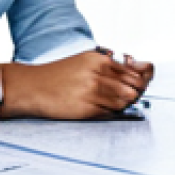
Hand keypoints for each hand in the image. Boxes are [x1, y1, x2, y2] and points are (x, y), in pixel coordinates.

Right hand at [3, 50, 153, 119]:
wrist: (32, 87)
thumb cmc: (59, 75)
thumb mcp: (85, 61)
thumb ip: (110, 66)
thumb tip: (138, 72)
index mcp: (100, 60)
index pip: (136, 73)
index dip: (142, 81)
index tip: (140, 85)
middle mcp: (99, 74)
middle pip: (135, 88)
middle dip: (136, 94)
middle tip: (127, 97)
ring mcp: (93, 92)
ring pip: (125, 102)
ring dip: (123, 105)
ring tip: (110, 103)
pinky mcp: (87, 110)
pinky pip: (110, 114)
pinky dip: (112, 113)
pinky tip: (101, 109)